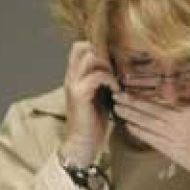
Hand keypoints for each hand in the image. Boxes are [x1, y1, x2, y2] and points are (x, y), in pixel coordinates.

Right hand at [61, 41, 120, 165]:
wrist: (82, 143)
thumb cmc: (93, 122)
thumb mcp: (98, 95)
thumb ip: (102, 81)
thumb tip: (118, 68)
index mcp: (74, 76)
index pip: (79, 47)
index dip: (97, 49)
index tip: (111, 64)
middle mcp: (71, 77)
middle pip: (82, 46)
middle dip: (102, 55)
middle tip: (113, 72)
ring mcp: (73, 84)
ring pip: (90, 58)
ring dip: (107, 67)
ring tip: (114, 83)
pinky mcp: (79, 94)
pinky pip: (97, 76)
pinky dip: (110, 80)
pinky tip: (115, 92)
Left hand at [113, 85, 189, 187]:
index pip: (164, 102)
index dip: (147, 97)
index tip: (135, 91)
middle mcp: (179, 121)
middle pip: (151, 110)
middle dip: (133, 103)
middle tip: (117, 96)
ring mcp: (173, 136)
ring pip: (148, 124)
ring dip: (131, 116)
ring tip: (118, 109)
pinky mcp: (171, 150)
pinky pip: (151, 139)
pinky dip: (139, 132)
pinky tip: (128, 126)